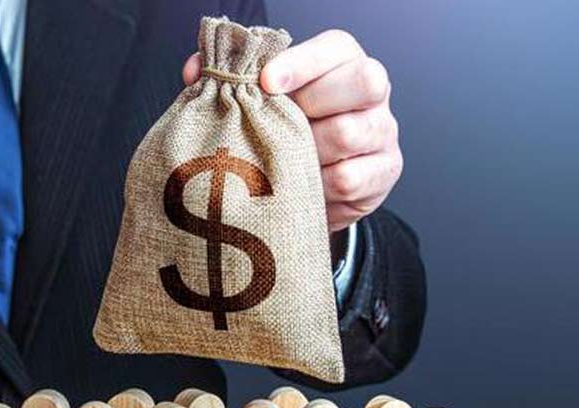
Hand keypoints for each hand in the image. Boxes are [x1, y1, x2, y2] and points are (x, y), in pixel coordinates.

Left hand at [183, 30, 401, 232]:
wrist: (310, 187)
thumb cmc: (283, 132)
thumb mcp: (260, 102)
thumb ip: (228, 80)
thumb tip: (193, 70)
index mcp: (342, 62)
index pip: (336, 49)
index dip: (301, 63)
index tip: (265, 81)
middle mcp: (372, 92)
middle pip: (363, 81)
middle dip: (313, 103)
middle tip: (279, 125)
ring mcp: (383, 131)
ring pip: (349, 133)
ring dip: (307, 151)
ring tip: (283, 161)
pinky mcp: (384, 172)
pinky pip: (350, 179)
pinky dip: (318, 186)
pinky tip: (301, 186)